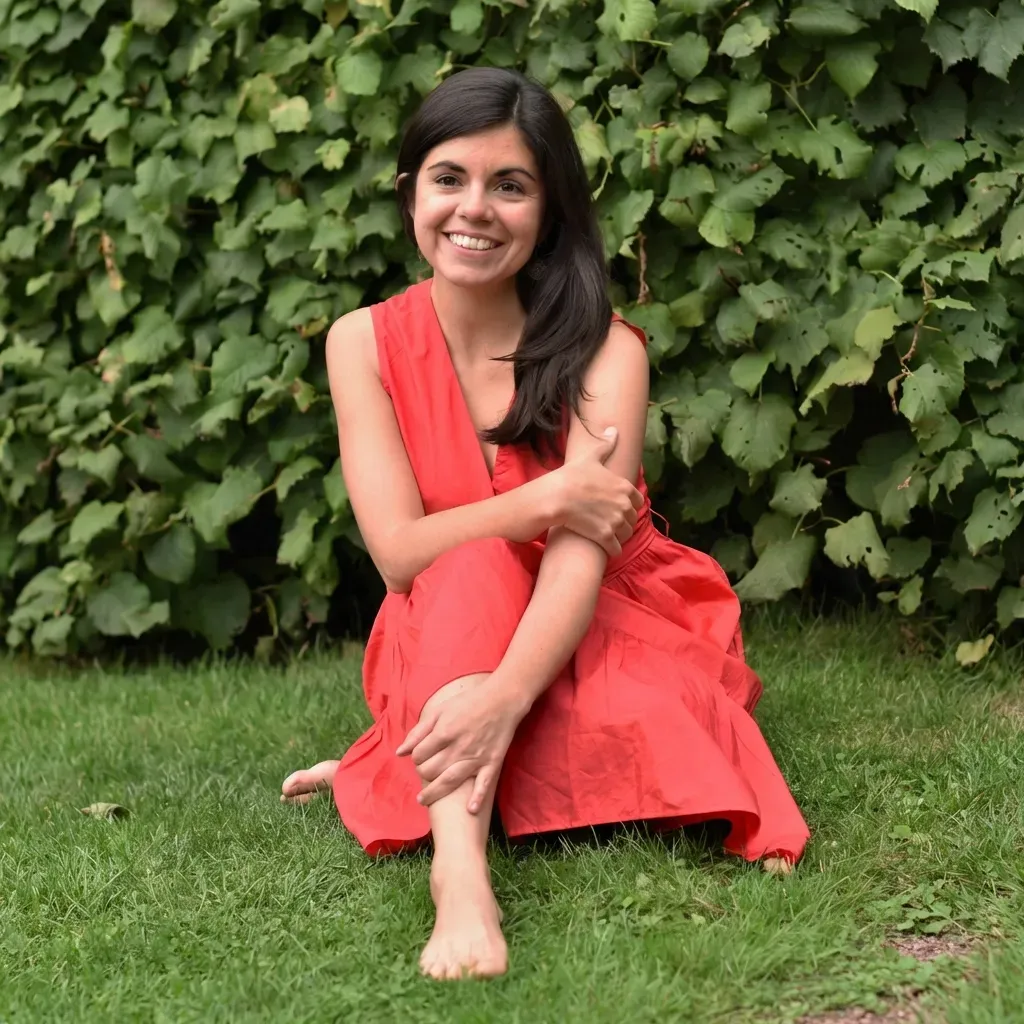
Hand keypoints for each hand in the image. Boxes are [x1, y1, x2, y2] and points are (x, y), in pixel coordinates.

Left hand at [396, 681, 525, 812]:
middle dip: (422, 773)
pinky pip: (484, 784)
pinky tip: (470, 810)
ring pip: (450, 781)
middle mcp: (457, 748)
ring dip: (434, 793)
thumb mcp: (439, 710)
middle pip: (431, 770)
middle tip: (424, 772)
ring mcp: (475, 757)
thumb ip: (418, 731)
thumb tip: (400, 752)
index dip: (416, 757)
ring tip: (423, 800)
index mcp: (443, 733)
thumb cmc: (468, 703)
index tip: (420, 756)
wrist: (502, 699)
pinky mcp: (492, 763)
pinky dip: (477, 798)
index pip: (419, 755)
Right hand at [553, 427, 643, 555]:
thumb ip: (605, 446)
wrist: (555, 497)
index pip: (638, 501)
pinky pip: (616, 549)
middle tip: (610, 522)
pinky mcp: (605, 537)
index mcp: (624, 487)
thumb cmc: (571, 476)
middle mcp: (624, 505)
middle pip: (633, 519)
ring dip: (619, 536)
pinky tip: (605, 547)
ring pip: (626, 535)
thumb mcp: (590, 457)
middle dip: (624, 522)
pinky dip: (612, 550)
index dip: (629, 505)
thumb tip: (614, 430)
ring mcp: (616, 522)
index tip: (618, 508)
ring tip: (608, 535)